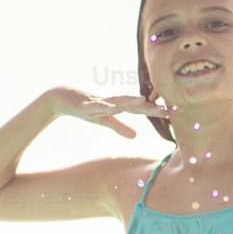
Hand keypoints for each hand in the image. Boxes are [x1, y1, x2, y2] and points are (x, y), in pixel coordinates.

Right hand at [47, 86, 166, 138]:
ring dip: (130, 100)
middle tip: (166, 108)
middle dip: (149, 107)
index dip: (154, 111)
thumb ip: (119, 127)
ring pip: (117, 101)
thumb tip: (136, 136)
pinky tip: (113, 107)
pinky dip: (104, 106)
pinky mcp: (85, 105)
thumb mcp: (104, 120)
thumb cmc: (85, 107)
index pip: (139, 109)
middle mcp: (111, 101)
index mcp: (117, 106)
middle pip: (133, 104)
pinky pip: (96, 106)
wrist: (61, 97)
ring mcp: (98, 101)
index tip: (171, 112)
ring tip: (144, 101)